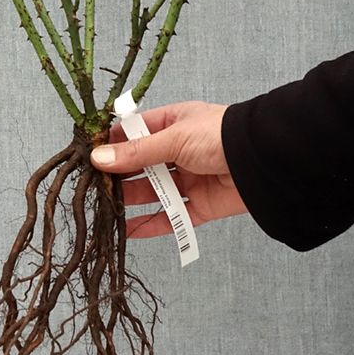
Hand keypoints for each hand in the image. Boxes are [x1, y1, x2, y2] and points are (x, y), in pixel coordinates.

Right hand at [90, 101, 246, 238]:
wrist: (265, 160)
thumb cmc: (220, 136)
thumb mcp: (173, 138)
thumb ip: (136, 153)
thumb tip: (98, 158)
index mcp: (173, 123)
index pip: (135, 133)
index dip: (112, 144)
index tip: (88, 156)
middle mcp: (180, 151)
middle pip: (142, 165)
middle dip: (119, 175)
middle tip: (93, 187)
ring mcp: (191, 179)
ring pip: (154, 192)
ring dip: (131, 201)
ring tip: (105, 209)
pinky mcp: (202, 206)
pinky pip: (173, 218)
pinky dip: (152, 225)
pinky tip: (128, 231)